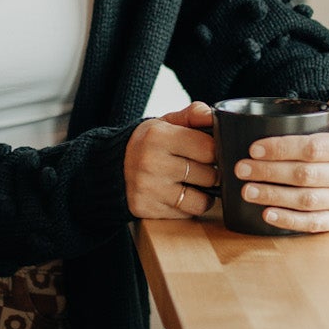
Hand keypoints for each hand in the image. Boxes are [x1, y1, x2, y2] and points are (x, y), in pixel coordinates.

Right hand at [125, 100, 218, 219]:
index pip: (209, 148)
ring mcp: (148, 189)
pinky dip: (187, 207)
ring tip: (192, 183)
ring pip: (201, 200)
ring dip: (203, 194)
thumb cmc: (149, 143)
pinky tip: (178, 195)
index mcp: (157, 136)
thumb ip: (193, 115)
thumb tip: (212, 115)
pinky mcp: (146, 209)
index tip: (208, 151)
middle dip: (210, 172)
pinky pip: (185, 214)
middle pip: (209, 176)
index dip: (214, 150)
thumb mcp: (167, 122)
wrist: (114, 166)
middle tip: (199, 167)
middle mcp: (151, 163)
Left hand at [232, 60, 328, 232]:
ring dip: (273, 196)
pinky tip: (266, 214)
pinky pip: (313, 224)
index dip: (282, 148)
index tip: (252, 147)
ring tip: (245, 190)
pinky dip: (289, 221)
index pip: (313, 148)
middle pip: (305, 175)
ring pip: (306, 201)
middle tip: (238, 168)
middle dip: (269, 172)